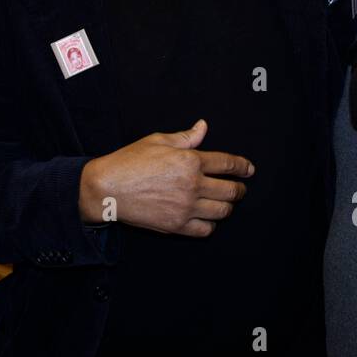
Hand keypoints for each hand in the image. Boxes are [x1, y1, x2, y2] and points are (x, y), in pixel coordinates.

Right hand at [78, 119, 253, 236]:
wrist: (108, 188)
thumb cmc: (130, 161)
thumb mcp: (158, 141)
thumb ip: (186, 137)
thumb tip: (203, 127)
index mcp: (190, 161)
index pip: (227, 164)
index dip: (242, 166)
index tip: (249, 169)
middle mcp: (193, 185)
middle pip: (231, 190)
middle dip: (239, 189)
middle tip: (239, 188)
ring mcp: (186, 208)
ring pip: (222, 211)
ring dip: (227, 206)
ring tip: (225, 203)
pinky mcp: (177, 225)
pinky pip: (206, 229)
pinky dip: (211, 224)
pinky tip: (207, 217)